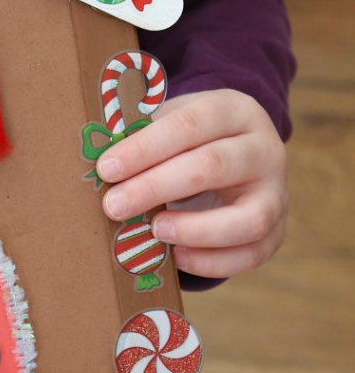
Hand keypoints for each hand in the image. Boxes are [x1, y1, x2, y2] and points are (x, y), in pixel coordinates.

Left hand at [96, 90, 287, 277]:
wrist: (236, 155)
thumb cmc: (186, 140)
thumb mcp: (169, 123)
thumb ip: (139, 136)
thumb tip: (96, 165)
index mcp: (233, 110)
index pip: (189, 124)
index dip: (145, 147)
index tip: (106, 168)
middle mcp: (264, 148)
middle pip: (213, 166)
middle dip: (155, 187)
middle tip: (113, 206)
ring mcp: (277, 192)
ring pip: (247, 218)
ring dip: (194, 230)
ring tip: (153, 231)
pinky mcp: (277, 231)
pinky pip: (252, 254)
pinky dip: (213, 261)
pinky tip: (176, 257)